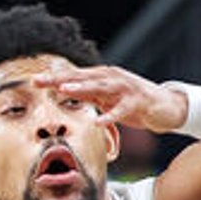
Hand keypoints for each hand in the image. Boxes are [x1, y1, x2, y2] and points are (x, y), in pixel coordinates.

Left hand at [32, 64, 188, 132]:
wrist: (167, 107)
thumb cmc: (134, 104)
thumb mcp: (108, 99)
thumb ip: (89, 95)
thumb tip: (66, 92)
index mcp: (103, 77)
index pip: (74, 76)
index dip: (54, 78)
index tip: (34, 81)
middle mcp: (112, 78)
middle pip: (82, 78)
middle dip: (59, 79)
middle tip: (39, 81)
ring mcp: (125, 88)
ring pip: (100, 87)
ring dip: (81, 87)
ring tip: (64, 90)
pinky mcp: (138, 102)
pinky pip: (121, 109)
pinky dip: (110, 116)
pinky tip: (99, 122)